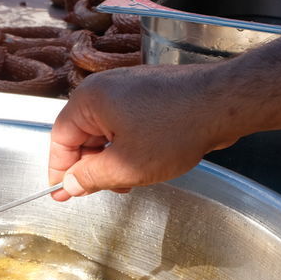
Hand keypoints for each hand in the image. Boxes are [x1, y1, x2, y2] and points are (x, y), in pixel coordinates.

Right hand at [47, 63, 240, 199]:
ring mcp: (129, 87)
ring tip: (128, 181)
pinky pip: (126, 123)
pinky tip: (143, 164)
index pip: (59, 138)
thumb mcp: (125, 167)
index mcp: (89, 100)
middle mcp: (105, 88)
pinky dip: (127, 146)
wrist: (221, 104)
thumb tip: (70, 184)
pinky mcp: (149, 93)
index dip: (59, 170)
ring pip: (105, 131)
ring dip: (110, 159)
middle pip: (82, 133)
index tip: (62, 192)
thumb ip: (91, 178)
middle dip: (89, 166)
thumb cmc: (175, 130)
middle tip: (99, 191)